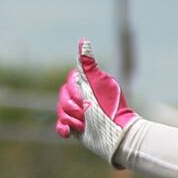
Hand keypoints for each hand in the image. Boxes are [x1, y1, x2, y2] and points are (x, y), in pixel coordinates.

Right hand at [56, 39, 138, 162]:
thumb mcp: (97, 84)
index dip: (74, 91)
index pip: (70, 82)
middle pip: (63, 96)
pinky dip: (63, 129)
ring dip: (72, 119)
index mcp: (90, 85)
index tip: (86, 96)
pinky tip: (69, 132)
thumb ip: (88, 65)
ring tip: (86, 124)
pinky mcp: (77, 127)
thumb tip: (83, 41)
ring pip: (61, 111)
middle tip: (88, 112)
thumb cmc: (109, 109)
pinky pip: (61, 125)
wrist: (116, 136)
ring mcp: (81, 112)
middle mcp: (85, 97)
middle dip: (73, 107)